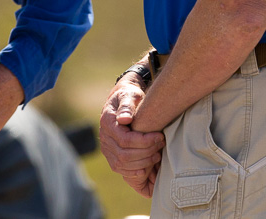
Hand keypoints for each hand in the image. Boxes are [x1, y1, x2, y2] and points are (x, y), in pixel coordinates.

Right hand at [99, 79, 164, 197]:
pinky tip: (148, 166)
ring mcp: (106, 148)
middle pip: (124, 155)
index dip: (144, 142)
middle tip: (161, 145)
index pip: (125, 140)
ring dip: (143, 163)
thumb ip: (127, 105)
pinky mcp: (111, 155)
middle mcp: (104, 136)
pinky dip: (135, 171)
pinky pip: (120, 169)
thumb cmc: (129, 96)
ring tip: (157, 154)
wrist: (123, 100)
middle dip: (146, 153)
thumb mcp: (129, 95)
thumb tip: (124, 119)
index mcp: (107, 121)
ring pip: (122, 164)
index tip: (159, 136)